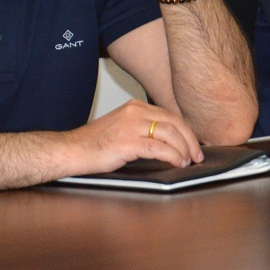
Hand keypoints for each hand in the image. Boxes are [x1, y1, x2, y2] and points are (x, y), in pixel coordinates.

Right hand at [70, 99, 202, 173]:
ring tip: (188, 161)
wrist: (71, 150)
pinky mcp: (127, 142)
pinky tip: (177, 163)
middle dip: (190, 140)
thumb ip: (143, 128)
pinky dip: (172, 156)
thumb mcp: (122, 127)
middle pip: (174, 123)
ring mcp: (131, 126)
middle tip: (197, 155)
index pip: (170, 116)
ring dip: (183, 149)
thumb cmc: (95, 144)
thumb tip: (168, 141)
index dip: (186, 131)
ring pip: (169, 134)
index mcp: (135, 107)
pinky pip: (158, 148)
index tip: (194, 144)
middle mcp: (135, 112)